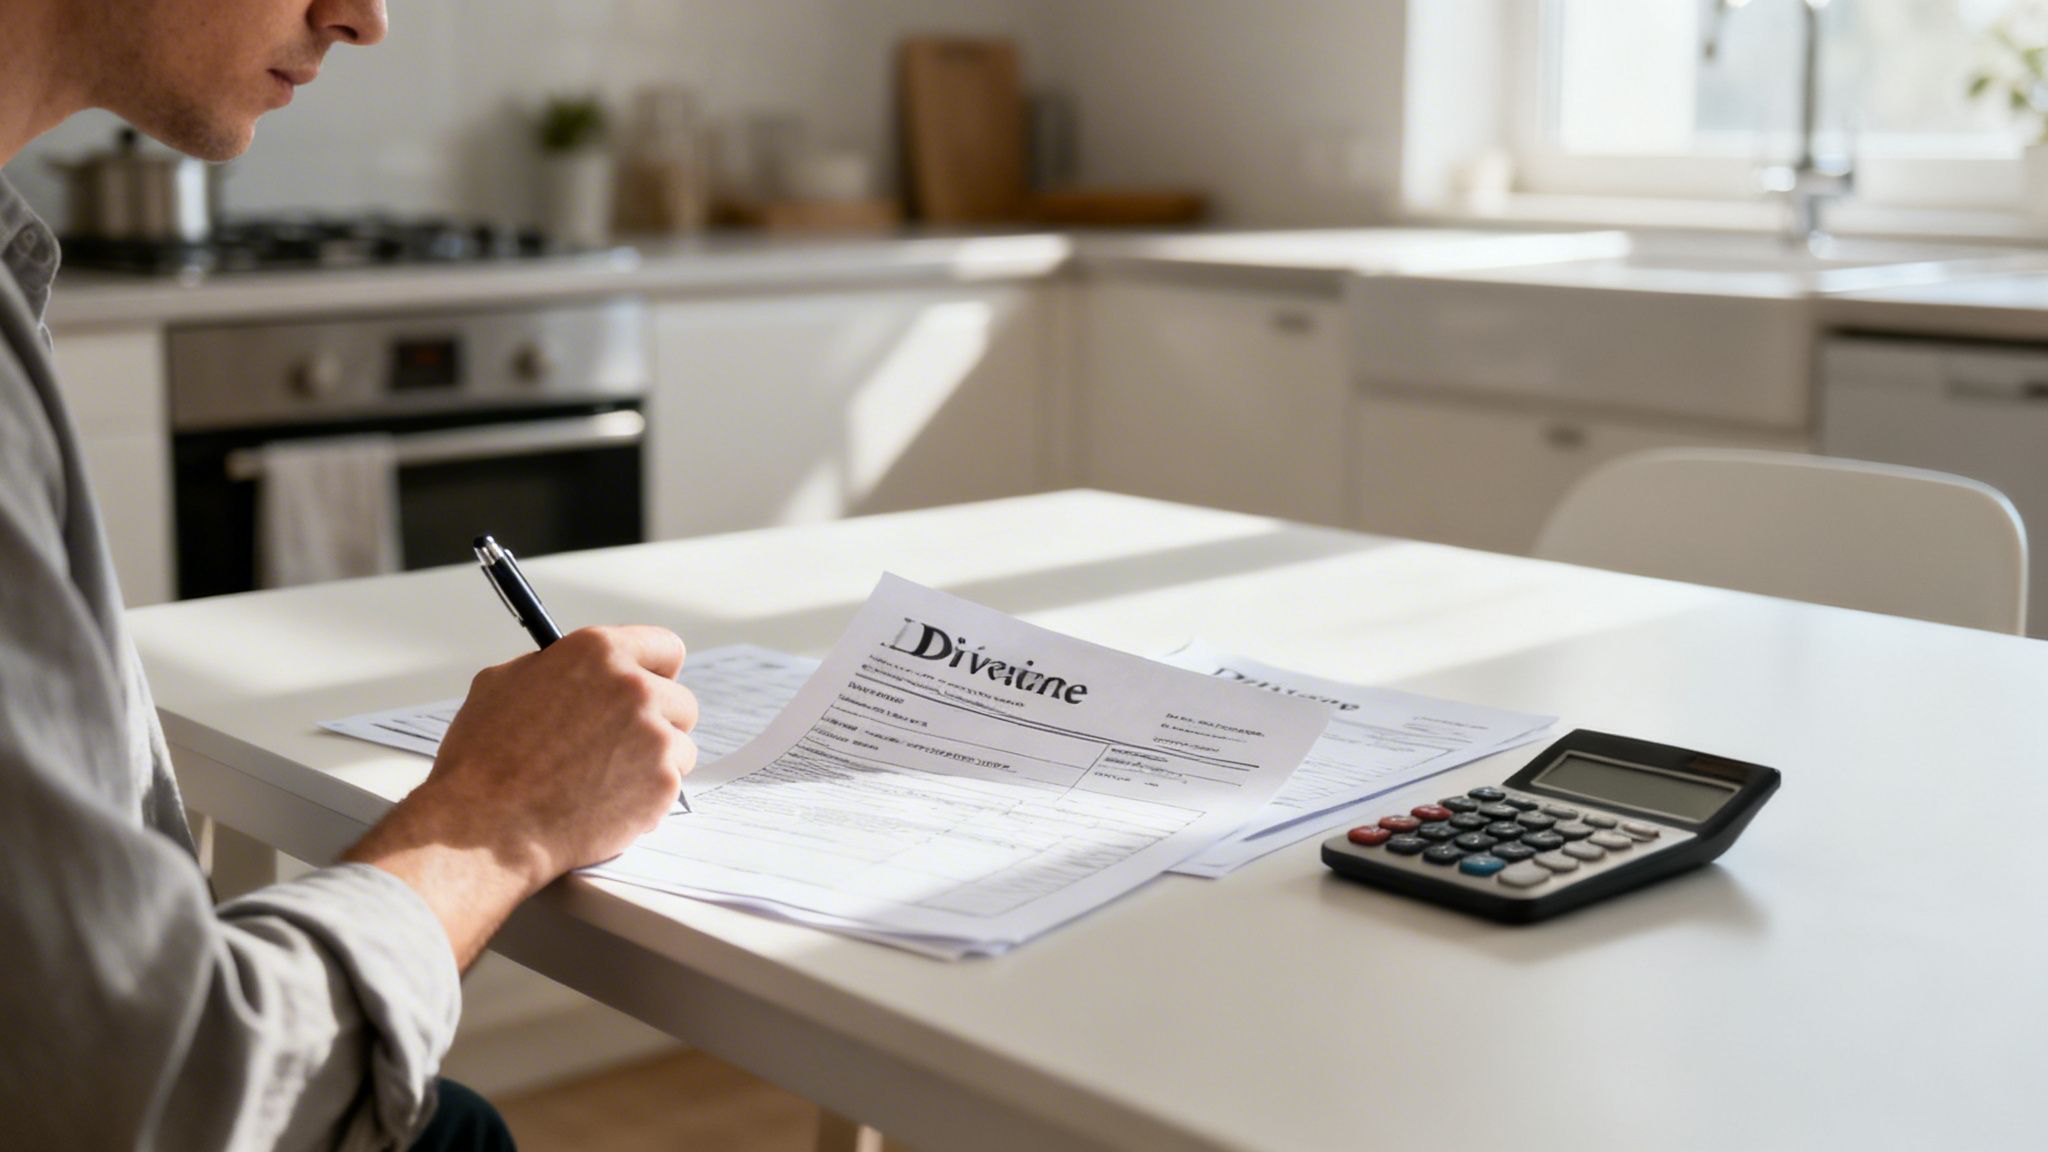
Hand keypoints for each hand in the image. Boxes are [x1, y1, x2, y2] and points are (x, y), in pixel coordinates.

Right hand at [344, 626, 697, 965]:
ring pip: (680, 745)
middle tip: (622, 744)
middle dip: (657, 721)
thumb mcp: (503, 683)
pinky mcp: (663, 783)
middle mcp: (634, 687)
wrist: (486, 827)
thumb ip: (553, 667)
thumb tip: (575, 670)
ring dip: (654, 761)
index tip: (651, 684)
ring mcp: (654, 736)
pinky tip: (607, 802)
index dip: (656, 670)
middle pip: (680, 700)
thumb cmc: (484, 760)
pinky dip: (648, 796)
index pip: (664, 647)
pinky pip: (672, 784)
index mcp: (598, 652)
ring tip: (607, 778)